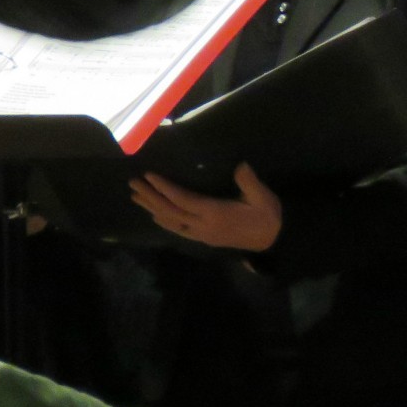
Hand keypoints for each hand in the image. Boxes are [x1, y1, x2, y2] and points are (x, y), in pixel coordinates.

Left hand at [130, 165, 282, 251]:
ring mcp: (202, 234)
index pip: (183, 199)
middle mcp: (203, 226)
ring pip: (171, 222)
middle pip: (170, 211)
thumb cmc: (267, 216)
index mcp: (215, 213)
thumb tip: (240, 165)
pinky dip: (164, 221)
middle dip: (150, 197)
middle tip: (133, 184)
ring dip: (152, 208)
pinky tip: (155, 215)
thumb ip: (249, 182)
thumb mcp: (262, 197)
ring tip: (137, 196)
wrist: (273, 241)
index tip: (149, 175)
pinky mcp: (204, 238)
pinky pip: (178, 230)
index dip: (164, 188)